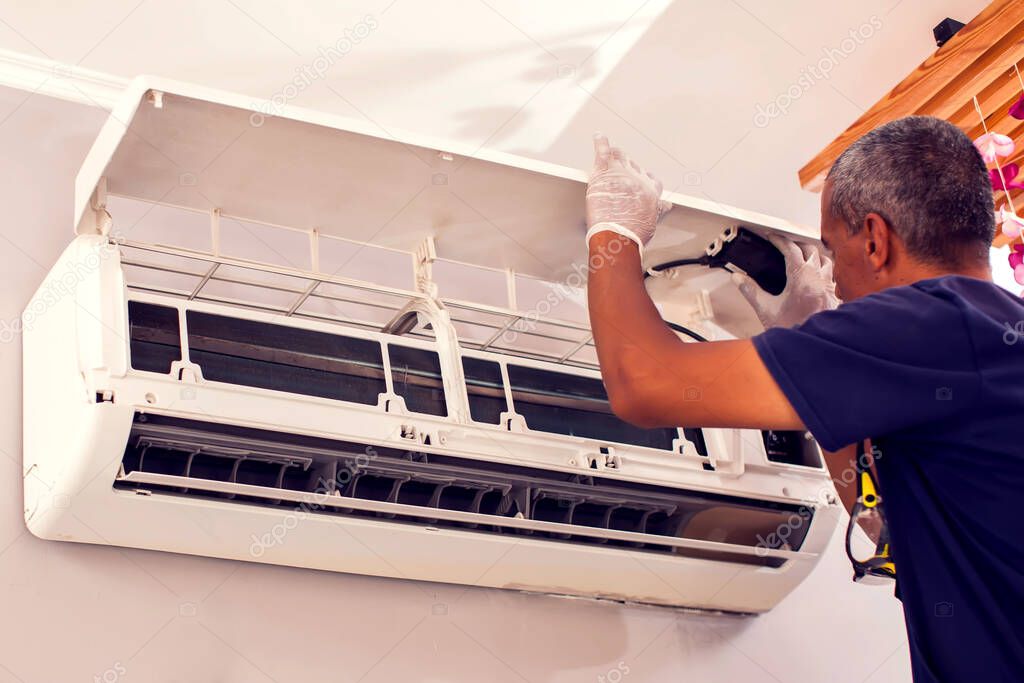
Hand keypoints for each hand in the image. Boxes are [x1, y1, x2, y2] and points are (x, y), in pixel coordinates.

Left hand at [586, 134, 671, 251]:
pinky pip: (603, 152)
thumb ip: (658, 211)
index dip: (646, 178)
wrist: (618, 236)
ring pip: (620, 157)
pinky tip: (598, 136)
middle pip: (635, 167)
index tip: (642, 178)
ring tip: (611, 152)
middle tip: (621, 169)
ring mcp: (622, 175)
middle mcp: (639, 180)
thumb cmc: (634, 235)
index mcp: (651, 192)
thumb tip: (667, 205)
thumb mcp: (652, 223)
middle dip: (629, 167)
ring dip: (616, 155)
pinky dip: (600, 142)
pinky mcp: (604, 174)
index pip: (652, 180)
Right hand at [732, 234, 838, 327]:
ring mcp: (828, 287)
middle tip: (786, 244)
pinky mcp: (833, 297)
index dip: (779, 240)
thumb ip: (751, 291)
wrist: (812, 347)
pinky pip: (831, 276)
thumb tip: (737, 278)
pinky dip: (823, 271)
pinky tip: (818, 278)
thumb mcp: (766, 310)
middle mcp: (818, 277)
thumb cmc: (793, 330)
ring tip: (805, 256)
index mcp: (801, 276)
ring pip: (825, 260)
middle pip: (811, 250)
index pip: (790, 249)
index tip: (771, 237)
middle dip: (797, 244)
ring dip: (814, 255)